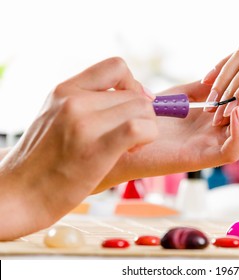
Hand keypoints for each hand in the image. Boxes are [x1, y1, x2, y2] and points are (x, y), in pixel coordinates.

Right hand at [0, 57, 157, 239]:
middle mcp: (74, 101)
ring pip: (143, 109)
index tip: (132, 105)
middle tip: (130, 137)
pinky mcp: (96, 149)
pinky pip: (139, 129)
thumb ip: (86, 103)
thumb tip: (131, 97)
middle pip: (136, 94)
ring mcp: (84, 124)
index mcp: (64, 89)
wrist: (19, 195)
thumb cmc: (42, 161)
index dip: (133, 84)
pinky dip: (146, 138)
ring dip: (147, 128)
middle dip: (142, 115)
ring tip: (129, 146)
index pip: (116, 66)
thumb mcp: (56, 118)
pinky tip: (131, 151)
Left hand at [97, 79, 238, 190]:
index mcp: (213, 118)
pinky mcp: (200, 159)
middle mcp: (217, 132)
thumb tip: (218, 75)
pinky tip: (237, 111)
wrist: (113, 142)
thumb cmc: (138, 118)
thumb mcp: (175, 98)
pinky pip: (230, 150)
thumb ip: (199, 89)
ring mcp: (210, 147)